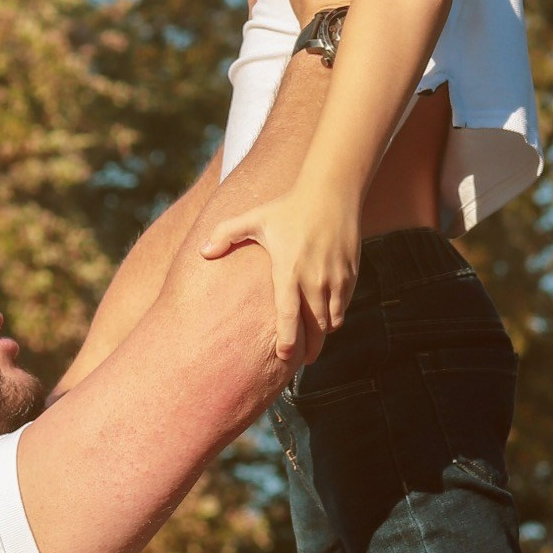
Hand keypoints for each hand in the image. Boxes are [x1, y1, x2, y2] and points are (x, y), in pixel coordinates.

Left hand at [201, 184, 360, 354]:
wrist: (332, 192)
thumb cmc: (288, 206)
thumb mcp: (254, 218)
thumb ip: (225, 235)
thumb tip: (202, 253)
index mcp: (288, 271)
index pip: (288, 317)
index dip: (288, 342)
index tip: (284, 358)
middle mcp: (314, 280)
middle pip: (315, 328)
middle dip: (310, 348)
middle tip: (302, 360)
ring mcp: (335, 279)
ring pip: (332, 320)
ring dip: (323, 332)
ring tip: (315, 339)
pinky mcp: (350, 275)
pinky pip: (343, 305)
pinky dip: (336, 314)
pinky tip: (326, 315)